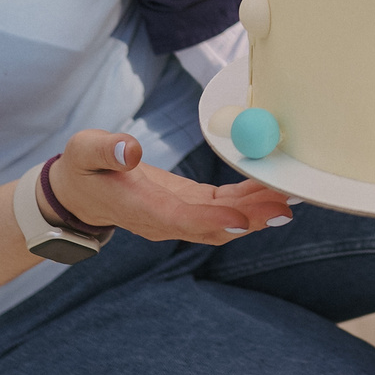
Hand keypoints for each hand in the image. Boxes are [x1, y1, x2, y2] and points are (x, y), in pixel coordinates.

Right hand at [47, 129, 292, 244]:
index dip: (212, 221)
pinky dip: (250, 200)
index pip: (180, 218)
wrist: (81, 192)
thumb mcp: (84, 151)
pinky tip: (275, 189)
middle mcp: (164, 220)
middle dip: (250, 219)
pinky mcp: (190, 205)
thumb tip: (129, 150)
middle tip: (286, 207)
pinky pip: (224, 207)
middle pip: (213, 225)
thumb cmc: (83, 167)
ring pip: (224, 220)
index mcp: (139, 208)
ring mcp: (179, 216)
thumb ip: (106, 150)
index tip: (242, 220)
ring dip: (258, 210)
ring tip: (292, 196)